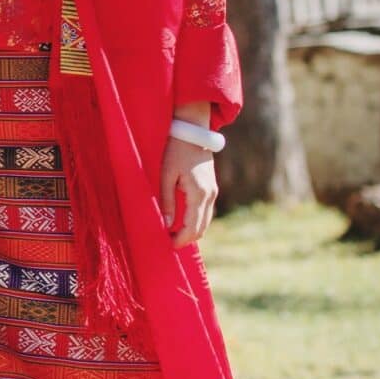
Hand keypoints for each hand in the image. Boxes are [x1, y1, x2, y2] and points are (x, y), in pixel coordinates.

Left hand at [160, 133, 217, 247]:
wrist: (192, 132)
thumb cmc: (175, 151)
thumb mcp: (166, 175)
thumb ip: (167, 201)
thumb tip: (167, 224)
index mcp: (199, 193)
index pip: (192, 227)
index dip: (180, 240)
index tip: (167, 245)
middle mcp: (210, 195)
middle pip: (201, 229)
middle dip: (186, 239)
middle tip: (168, 242)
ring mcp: (213, 192)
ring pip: (205, 222)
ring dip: (191, 231)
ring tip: (173, 234)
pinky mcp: (212, 189)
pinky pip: (206, 212)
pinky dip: (196, 222)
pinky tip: (182, 223)